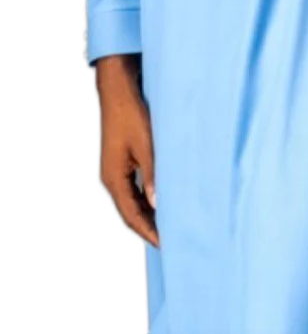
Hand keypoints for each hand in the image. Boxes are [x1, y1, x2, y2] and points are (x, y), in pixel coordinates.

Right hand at [95, 59, 158, 248]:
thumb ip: (152, 174)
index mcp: (113, 179)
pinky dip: (143, 201)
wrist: (118, 90)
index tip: (166, 244)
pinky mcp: (119, 162)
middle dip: (147, 228)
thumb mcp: (146, 144)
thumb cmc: (131, 114)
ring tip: (166, 227)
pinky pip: (130, 190)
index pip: (131, 216)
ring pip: (129, 202)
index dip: (148, 232)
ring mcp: (113, 171)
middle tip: (170, 241)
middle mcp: (109, 178)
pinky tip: (157, 202)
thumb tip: (157, 204)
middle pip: (128, 213)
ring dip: (146, 215)